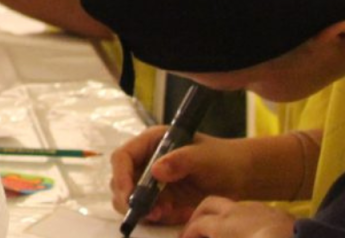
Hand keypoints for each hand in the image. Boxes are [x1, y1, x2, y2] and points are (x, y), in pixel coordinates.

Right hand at [109, 127, 252, 224]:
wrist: (241, 177)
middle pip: (120, 180)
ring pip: (130, 199)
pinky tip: (169, 216)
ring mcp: (151, 183)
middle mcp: (145, 162)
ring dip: (139, 210)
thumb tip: (155, 171)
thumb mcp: (204, 157)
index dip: (121, 175)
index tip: (129, 194)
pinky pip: (148, 212)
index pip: (123, 157)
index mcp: (151, 144)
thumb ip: (181, 161)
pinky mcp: (161, 201)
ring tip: (159, 215)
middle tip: (142, 212)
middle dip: (127, 198)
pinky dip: (154, 217)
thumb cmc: (222, 159)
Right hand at [180, 197, 293, 237]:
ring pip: (233, 207)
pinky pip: (255, 212)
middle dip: (199, 215)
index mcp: (222, 224)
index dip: (188, 233)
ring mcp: (258, 209)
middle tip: (195, 230)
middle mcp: (236, 211)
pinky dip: (245, 219)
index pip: (197, 225)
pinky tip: (252, 231)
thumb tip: (196, 237)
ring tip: (223, 232)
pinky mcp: (278, 213)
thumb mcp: (226, 235)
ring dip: (223, 217)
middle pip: (209, 205)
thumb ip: (212, 234)